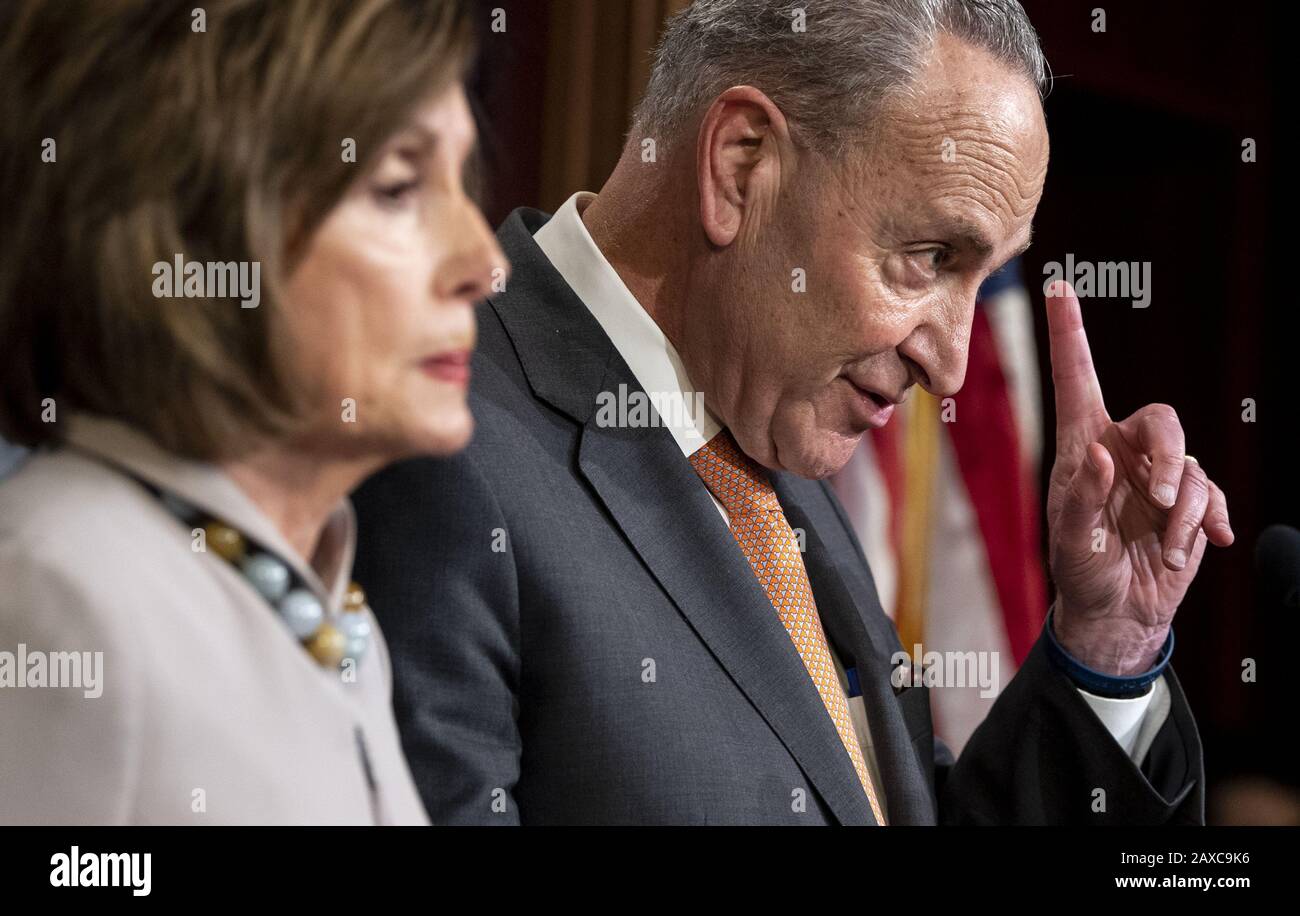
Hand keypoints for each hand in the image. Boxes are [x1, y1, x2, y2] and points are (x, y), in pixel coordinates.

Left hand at [1044, 281, 1233, 675]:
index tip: (1060, 287)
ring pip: (1192, 464)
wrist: (1117, 613)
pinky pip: (1213, 496)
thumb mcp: (1072, 539)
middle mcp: (1122, 451)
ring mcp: (1160, 477)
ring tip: (1168, 548)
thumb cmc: (1081, 572)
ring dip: (1186, 509)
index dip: (1069, 333)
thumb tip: (1101, 453)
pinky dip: (1208, 524)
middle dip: (1169, 458)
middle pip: (1162, 419)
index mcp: (1082, 446)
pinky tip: (1200, 549)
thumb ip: (1082, 496)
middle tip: (1162, 501)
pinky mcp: (1190, 503)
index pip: (1076, 379)